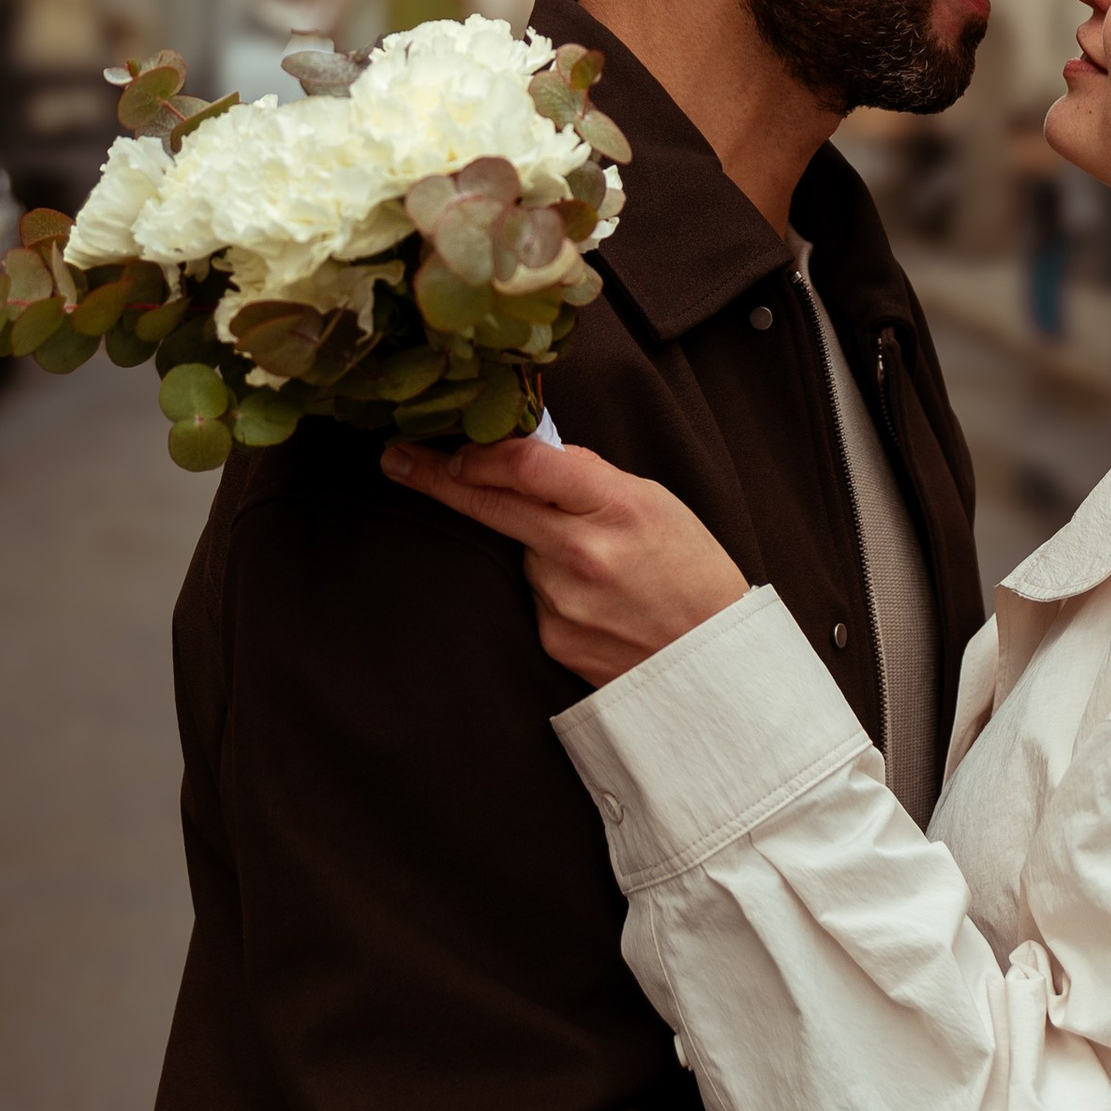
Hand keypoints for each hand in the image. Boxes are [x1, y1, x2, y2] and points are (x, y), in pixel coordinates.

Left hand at [383, 433, 748, 686]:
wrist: (713, 661)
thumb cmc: (691, 571)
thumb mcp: (655, 501)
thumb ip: (588, 478)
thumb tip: (524, 456)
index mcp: (618, 506)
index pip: (527, 465)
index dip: (482, 453)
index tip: (450, 448)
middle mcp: (582, 554)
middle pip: (492, 504)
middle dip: (438, 478)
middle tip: (397, 460)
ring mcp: (562, 602)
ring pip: (521, 555)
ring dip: (537, 549)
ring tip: (599, 569)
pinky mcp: (552, 640)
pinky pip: (533, 596)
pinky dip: (550, 589)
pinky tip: (595, 602)